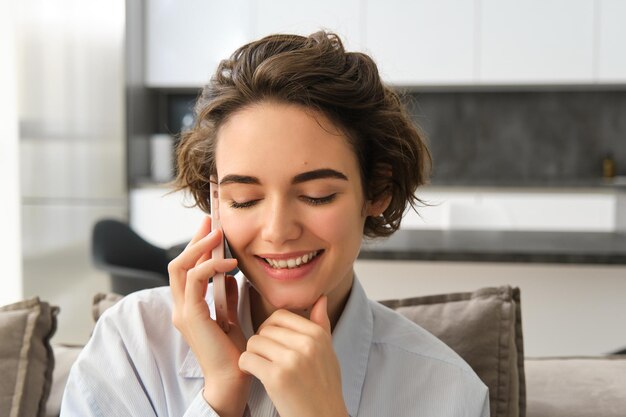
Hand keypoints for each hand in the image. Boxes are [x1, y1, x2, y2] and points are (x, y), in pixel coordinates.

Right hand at [168, 216, 249, 416]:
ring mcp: (183, 311)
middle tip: (211, 221)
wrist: (232, 379)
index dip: (196, 247)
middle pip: (179, 263)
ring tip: (218, 234)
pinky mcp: (190, 315)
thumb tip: (230, 277)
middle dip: (194, 239)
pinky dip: (211, 266)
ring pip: (181, 267)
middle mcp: (181, 307)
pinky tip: (230, 263)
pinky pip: (195, 280)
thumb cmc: (234, 352)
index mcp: (190, 307)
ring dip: (200, 247)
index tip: (211, 228)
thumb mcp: (231, 317)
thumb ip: (226, 297)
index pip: (186, 269)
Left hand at [239, 296, 348, 416]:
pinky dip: (246, 367)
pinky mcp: (276, 377)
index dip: (270, 327)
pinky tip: (256, 375)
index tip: (273, 343)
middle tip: (267, 358)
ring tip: (262, 368)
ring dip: (253, 355)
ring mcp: (291, 360)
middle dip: (261, 342)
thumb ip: (321, 325)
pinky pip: (247, 359)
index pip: (281, 315)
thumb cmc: (323, 387)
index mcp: (317, 335)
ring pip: (254, 342)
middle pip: (265, 328)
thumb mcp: (328, 353)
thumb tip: (320, 298)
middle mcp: (306, 344)